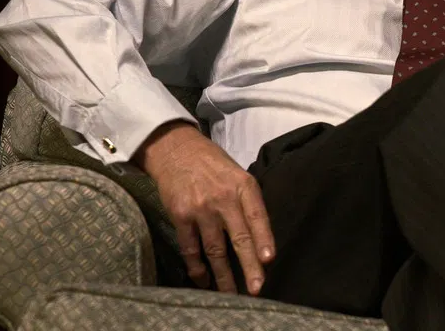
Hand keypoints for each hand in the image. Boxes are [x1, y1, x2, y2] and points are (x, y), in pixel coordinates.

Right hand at [135, 122, 274, 294]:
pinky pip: (191, 248)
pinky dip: (197, 267)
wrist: (176, 149)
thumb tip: (261, 236)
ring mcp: (201, 208)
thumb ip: (249, 201)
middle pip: (239, 237)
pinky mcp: (181, 216)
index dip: (264, 238)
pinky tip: (204, 280)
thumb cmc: (213, 164)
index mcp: (243, 186)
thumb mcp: (238, 174)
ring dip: (223, 275)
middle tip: (257, 288)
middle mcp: (223, 198)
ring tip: (230, 294)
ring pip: (215, 249)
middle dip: (249, 266)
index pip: (257, 215)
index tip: (269, 259)